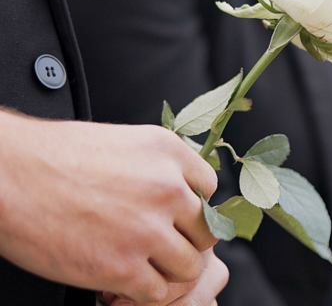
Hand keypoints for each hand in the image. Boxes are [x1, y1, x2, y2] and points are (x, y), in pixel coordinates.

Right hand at [0, 111, 218, 302]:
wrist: (8, 177)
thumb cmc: (54, 157)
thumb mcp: (124, 143)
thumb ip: (159, 166)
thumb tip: (181, 190)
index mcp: (169, 152)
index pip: (209, 188)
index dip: (191, 206)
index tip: (173, 216)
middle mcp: (168, 189)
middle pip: (207, 231)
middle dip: (185, 241)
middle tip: (160, 246)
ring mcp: (148, 230)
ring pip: (190, 266)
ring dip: (167, 270)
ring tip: (141, 266)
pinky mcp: (122, 268)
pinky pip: (158, 293)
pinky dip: (142, 292)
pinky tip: (121, 281)